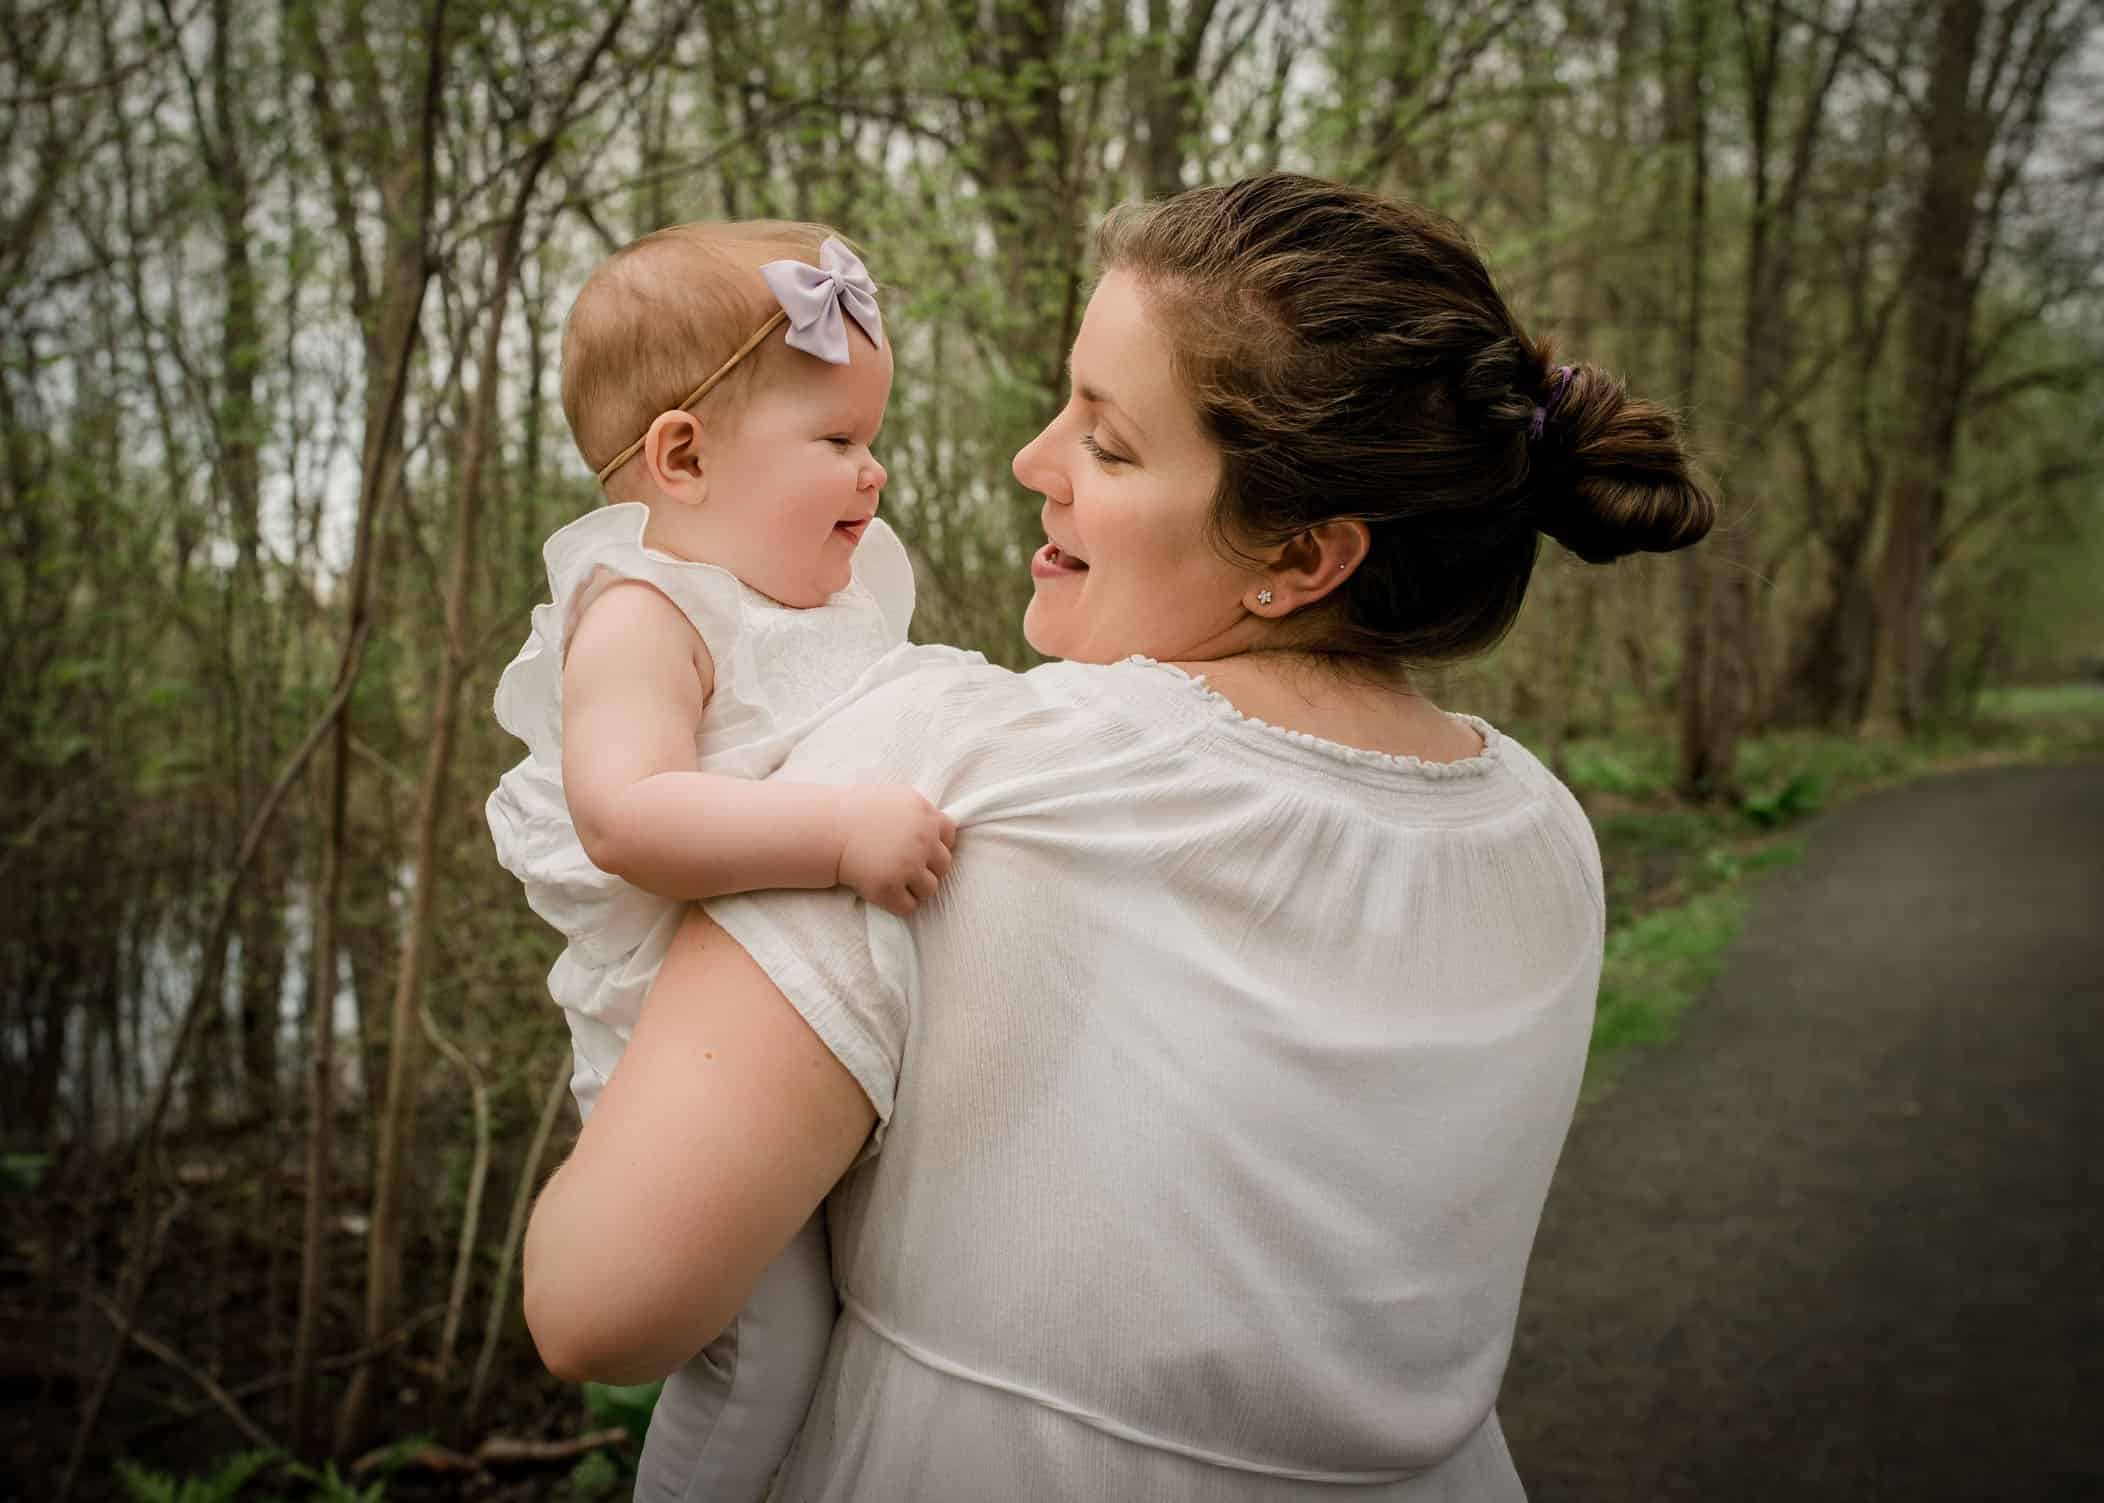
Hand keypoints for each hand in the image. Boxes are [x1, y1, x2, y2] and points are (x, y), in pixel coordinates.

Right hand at [834, 786, 957, 915]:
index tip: (920, 850)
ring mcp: (907, 865)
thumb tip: (940, 832)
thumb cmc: (856, 813)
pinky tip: (884, 893)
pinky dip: (898, 904)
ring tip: (894, 881)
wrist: (826, 829)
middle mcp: (922, 839)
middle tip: (904, 869)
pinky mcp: (890, 887)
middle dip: (926, 869)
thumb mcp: (895, 799)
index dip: (936, 845)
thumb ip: (919, 814)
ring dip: (914, 888)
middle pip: (943, 865)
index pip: (949, 836)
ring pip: (930, 889)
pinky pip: (909, 906)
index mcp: (924, 814)